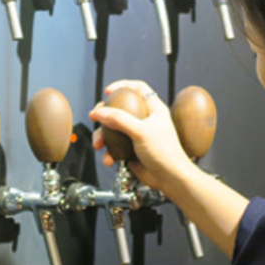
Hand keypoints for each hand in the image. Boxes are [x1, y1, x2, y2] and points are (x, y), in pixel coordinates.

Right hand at [90, 80, 194, 195]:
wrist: (169, 178)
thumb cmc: (165, 153)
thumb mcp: (141, 131)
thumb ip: (120, 120)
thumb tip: (101, 112)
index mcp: (153, 109)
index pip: (138, 88)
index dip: (122, 86)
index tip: (108, 91)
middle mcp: (145, 120)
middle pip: (120, 109)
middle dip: (105, 114)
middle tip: (95, 116)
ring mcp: (137, 135)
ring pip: (113, 129)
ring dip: (102, 136)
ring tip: (99, 144)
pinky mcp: (131, 150)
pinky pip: (114, 147)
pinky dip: (109, 152)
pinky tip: (109, 158)